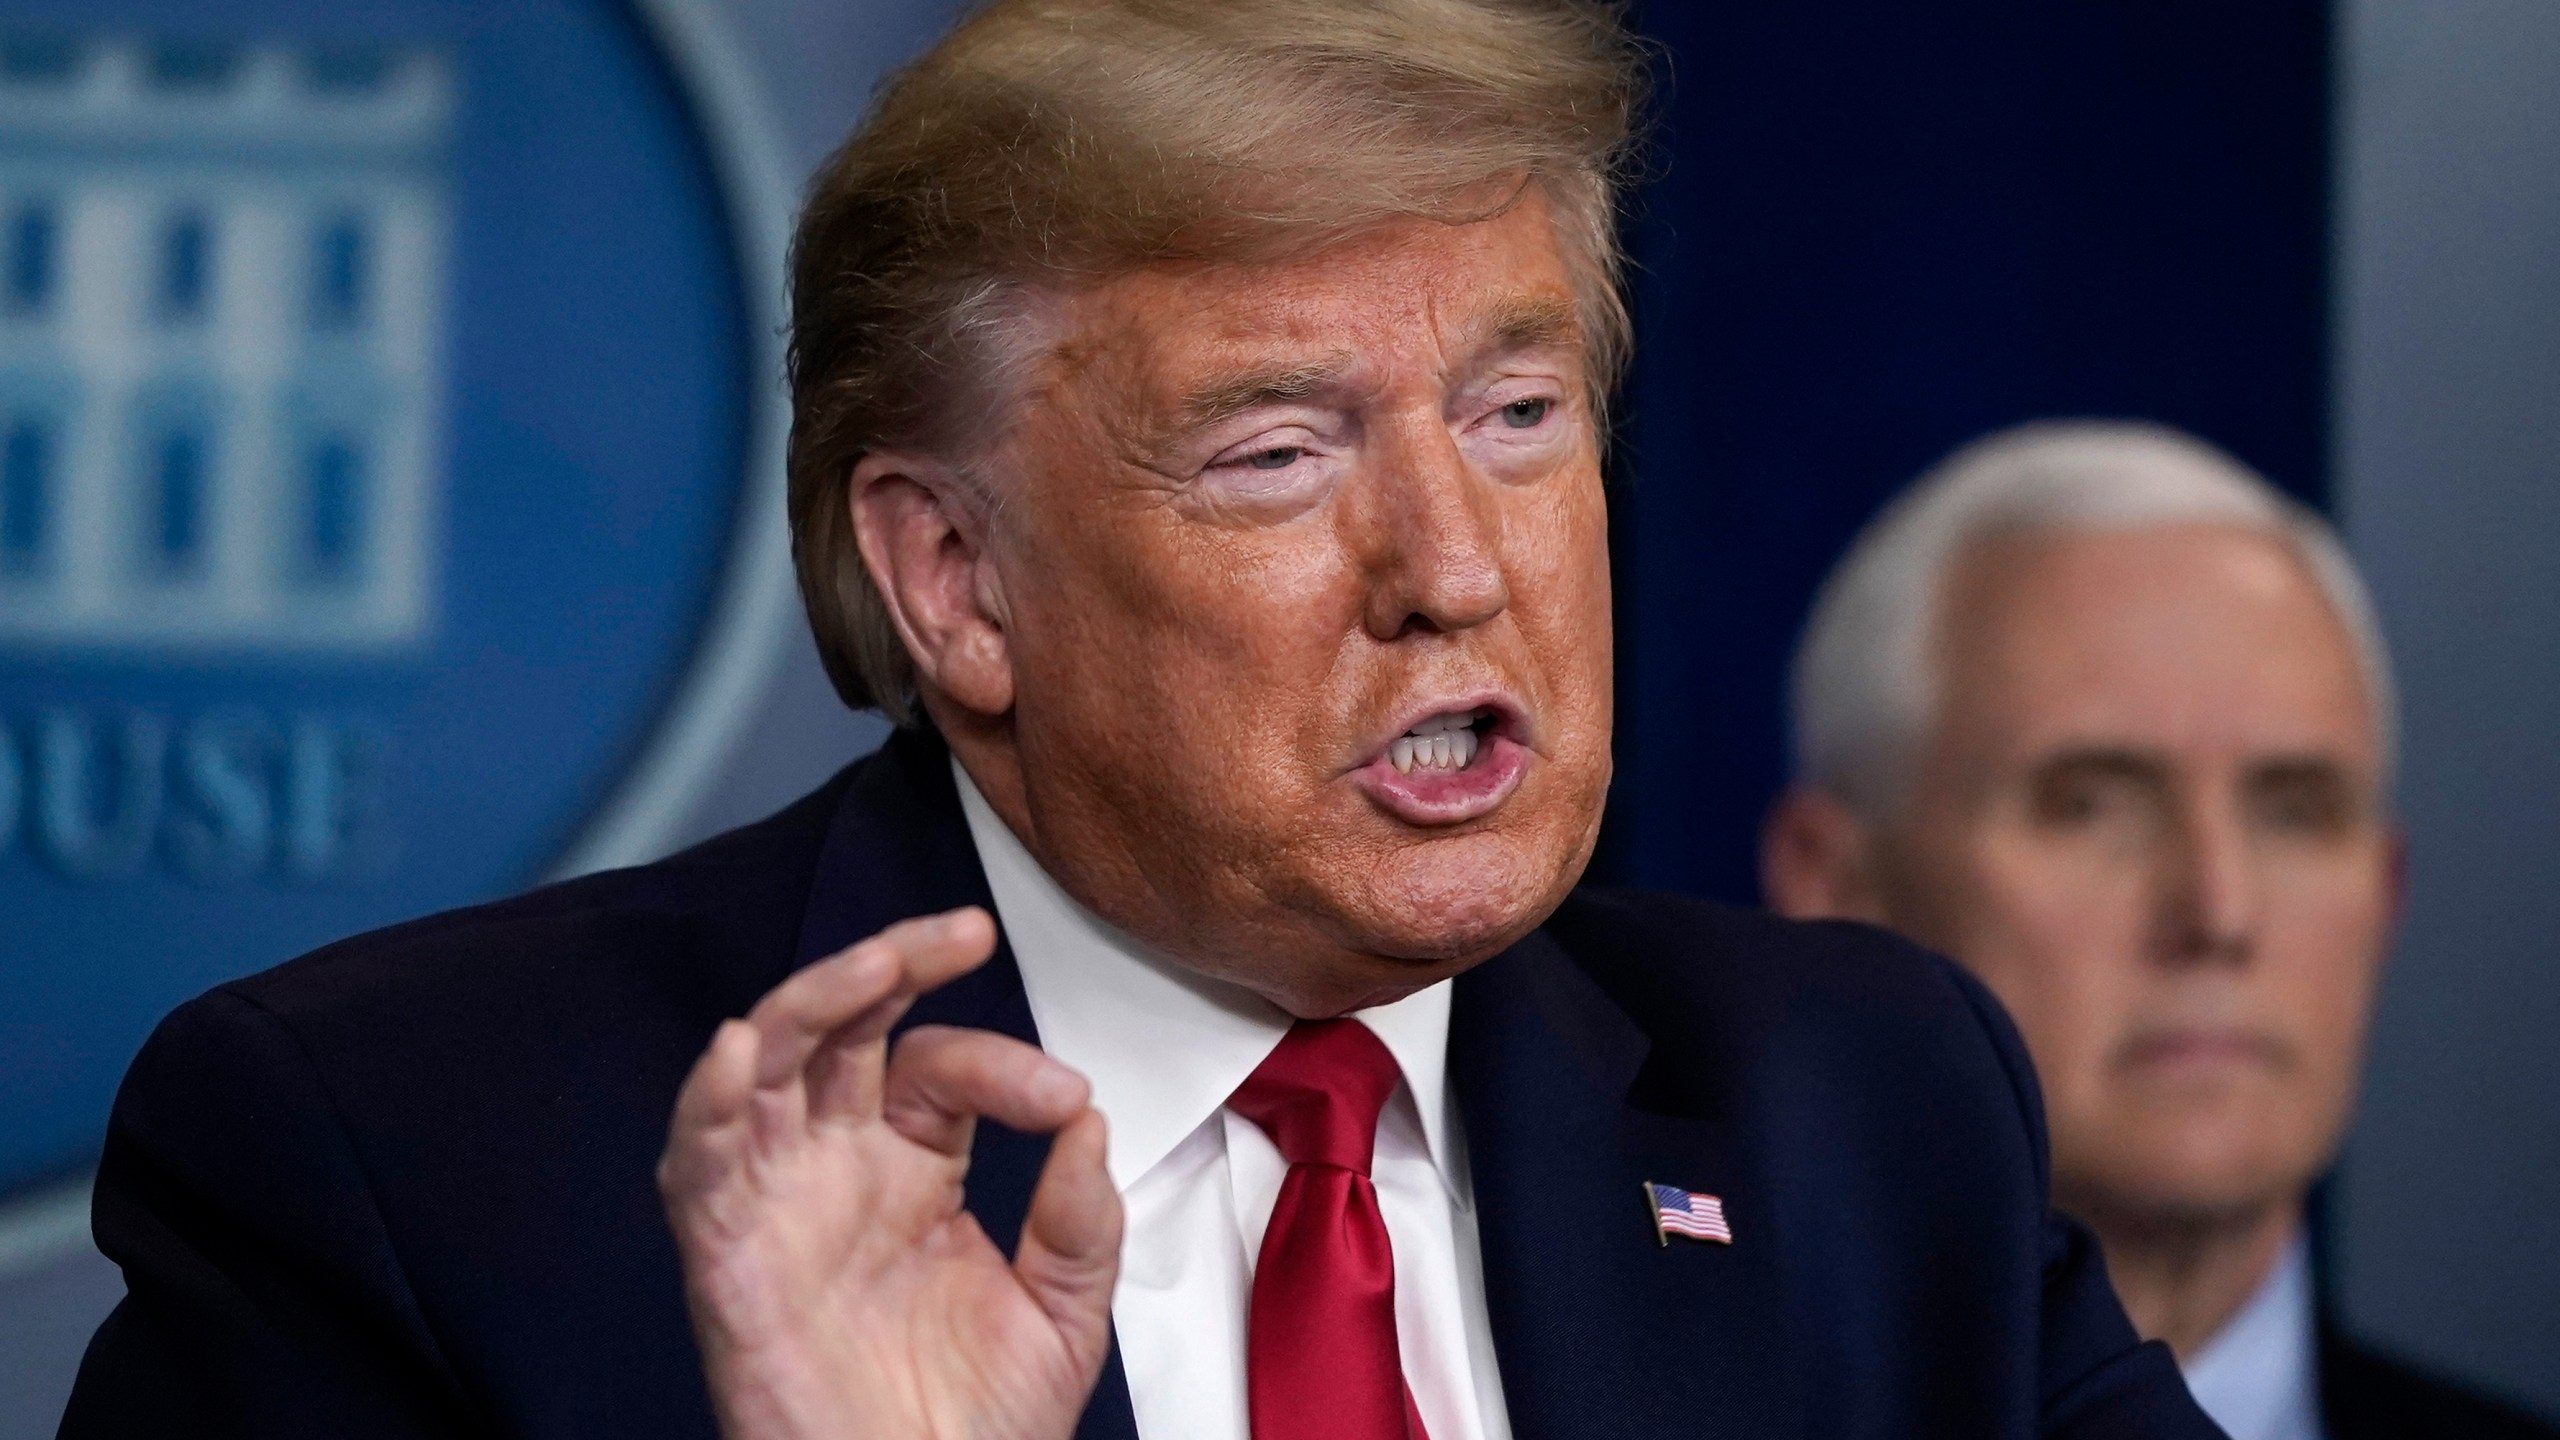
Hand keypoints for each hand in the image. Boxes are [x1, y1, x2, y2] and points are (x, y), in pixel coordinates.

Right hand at [659, 907, 1120, 1439]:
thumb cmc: (972, 1429)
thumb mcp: (1062, 1312)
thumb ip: (1081, 1217)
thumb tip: (1089, 1117)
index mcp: (914, 1169)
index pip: (943, 1066)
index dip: (1004, 1062)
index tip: (1065, 1096)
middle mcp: (839, 1168)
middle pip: (845, 1029)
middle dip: (893, 964)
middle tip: (960, 933)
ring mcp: (779, 1202)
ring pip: (769, 1064)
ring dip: (811, 1003)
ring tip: (875, 966)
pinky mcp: (727, 1255)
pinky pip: (698, 1161)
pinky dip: (707, 1099)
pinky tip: (734, 1047)